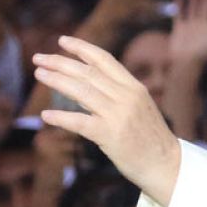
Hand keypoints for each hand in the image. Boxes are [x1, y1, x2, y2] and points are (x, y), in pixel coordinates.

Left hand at [35, 37, 182, 200]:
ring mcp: (118, 115)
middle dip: (60, 62)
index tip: (62, 41)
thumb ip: (118, 93)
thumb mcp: (140, 107)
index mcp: (134, 87)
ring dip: (56, 81)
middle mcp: (126, 96)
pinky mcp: (110, 135)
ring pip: (81, 91)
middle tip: (38, 58)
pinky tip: (46, 115)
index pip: (104, 60)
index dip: (81, 48)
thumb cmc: (151, 139)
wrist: (167, 166)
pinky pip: (79, 122)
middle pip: (88, 72)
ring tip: (39, 75)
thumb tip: (87, 83)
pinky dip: (61, 117)